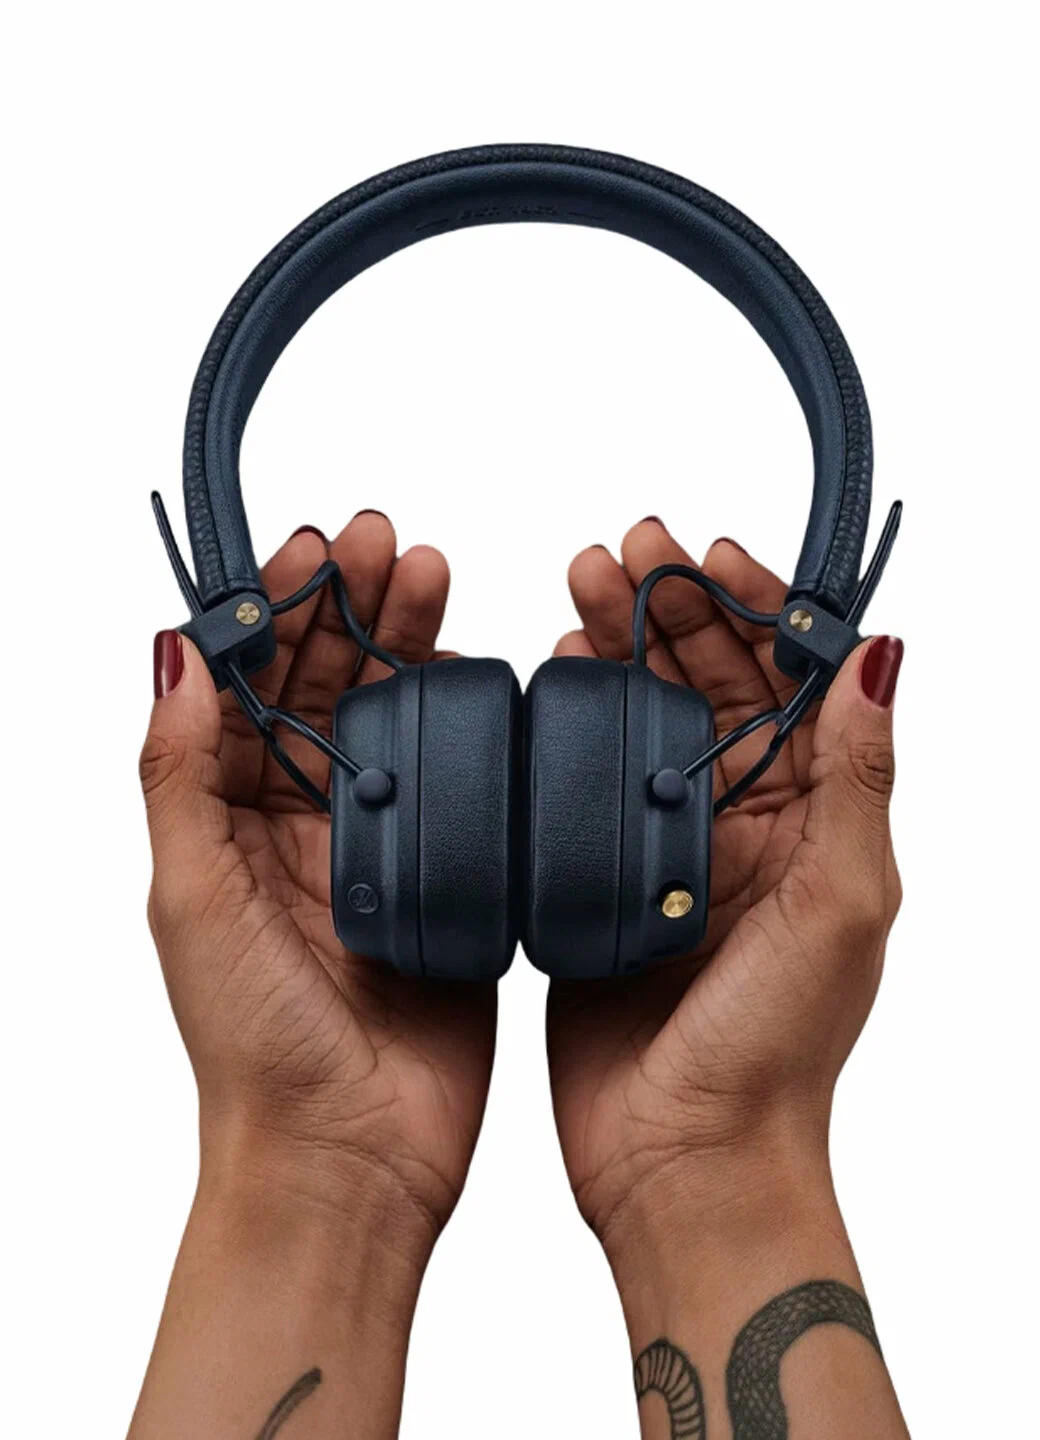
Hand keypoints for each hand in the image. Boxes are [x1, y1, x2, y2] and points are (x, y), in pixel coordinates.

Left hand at [140, 513, 494, 1256]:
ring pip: (394, 721)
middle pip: (326, 687)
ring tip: (435, 579)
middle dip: (353, 607)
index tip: (314, 549)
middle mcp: (301, 825)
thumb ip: (180, 773)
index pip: (253, 687)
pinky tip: (477, 676)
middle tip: (387, 544)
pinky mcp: (445, 880)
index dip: (279, 610)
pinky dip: (466, 724)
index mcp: (232, 822)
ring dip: (409, 646)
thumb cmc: (256, 1044)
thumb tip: (170, 651)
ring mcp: (377, 850)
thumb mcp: (191, 894)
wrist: (350, 1154)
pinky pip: (459, 786)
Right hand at [548, 519, 903, 1249]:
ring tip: (579, 591)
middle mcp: (746, 826)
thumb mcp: (841, 901)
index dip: (751, 609)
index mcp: (812, 821)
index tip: (706, 551)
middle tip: (620, 552)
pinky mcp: (609, 881)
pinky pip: (591, 781)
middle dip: (668, 610)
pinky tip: (552, 680)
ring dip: (620, 650)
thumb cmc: (775, 1049)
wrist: (683, 1159)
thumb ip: (856, 776)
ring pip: (647, 720)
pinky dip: (574, 723)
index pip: (787, 684)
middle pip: (711, 686)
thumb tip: (882, 654)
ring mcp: (673, 850)